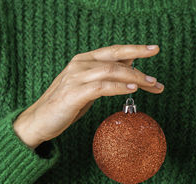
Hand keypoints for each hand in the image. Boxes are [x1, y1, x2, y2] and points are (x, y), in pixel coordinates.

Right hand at [13, 44, 164, 148]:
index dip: (134, 49)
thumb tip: (128, 69)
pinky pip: (101, 87)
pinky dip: (118, 87)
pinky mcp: (73, 93)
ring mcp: (75, 77)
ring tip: (151, 85)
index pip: (113, 51)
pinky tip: (131, 90)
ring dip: (134, 77)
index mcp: (83, 60)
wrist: (38, 121)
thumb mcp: (88, 88)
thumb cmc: (65, 105)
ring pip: (111, 71)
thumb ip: (105, 77)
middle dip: (140, 63)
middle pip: (115, 58)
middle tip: (158, 76)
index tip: (153, 49)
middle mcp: (80, 64)